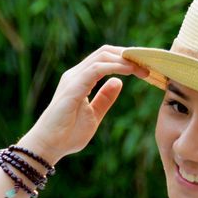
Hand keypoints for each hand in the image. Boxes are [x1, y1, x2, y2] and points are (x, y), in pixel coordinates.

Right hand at [21, 45, 148, 161]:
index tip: (144, 67)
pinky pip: (97, 69)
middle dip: (128, 55)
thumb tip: (118, 82)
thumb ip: (105, 98)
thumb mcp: (94, 114)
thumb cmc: (67, 134)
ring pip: (102, 56)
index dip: (125, 59)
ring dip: (125, 60)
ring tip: (143, 68)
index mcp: (81, 79)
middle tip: (148, 64)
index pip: (104, 58)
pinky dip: (116, 67)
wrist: (49, 146)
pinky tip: (130, 71)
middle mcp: (76, 74)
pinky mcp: (73, 86)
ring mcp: (73, 78)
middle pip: (105, 52)